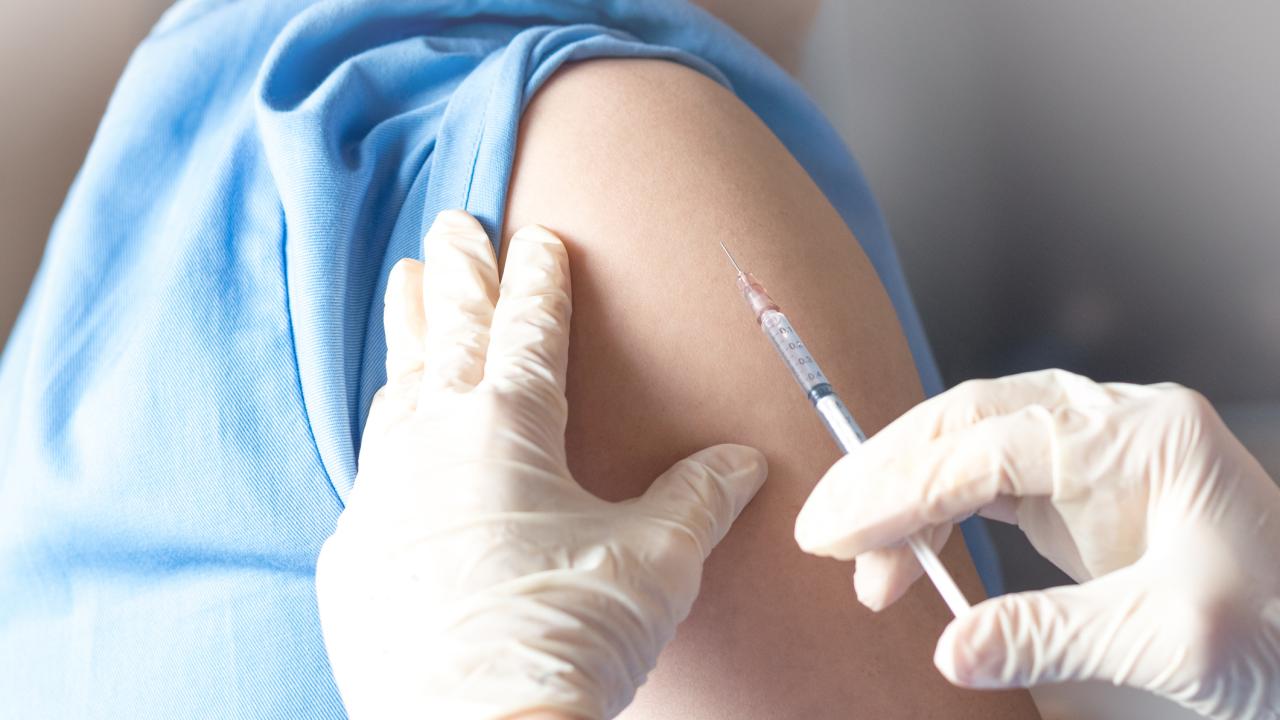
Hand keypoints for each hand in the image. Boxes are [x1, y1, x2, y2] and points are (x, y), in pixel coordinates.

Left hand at [315, 210, 766, 719]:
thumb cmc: (566, 635)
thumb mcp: (655, 561)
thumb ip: (697, 497)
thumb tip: (740, 460)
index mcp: (510, 426)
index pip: (531, 329)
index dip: (541, 279)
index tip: (539, 236)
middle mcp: (435, 441)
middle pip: (451, 333)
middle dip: (459, 273)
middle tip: (454, 224)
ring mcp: (385, 494)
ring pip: (398, 389)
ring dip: (409, 335)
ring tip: (404, 291)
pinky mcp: (356, 550)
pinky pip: (371, 471)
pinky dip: (386, 436)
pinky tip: (389, 436)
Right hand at [794, 369, 1279, 719]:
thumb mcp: (1167, 640)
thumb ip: (1047, 635)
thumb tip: (950, 648)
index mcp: (1141, 437)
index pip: (991, 448)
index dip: (905, 492)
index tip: (842, 535)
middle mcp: (1113, 427)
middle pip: (969, 424)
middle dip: (888, 476)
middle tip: (826, 533)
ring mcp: (1098, 455)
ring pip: (972, 445)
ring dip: (908, 495)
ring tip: (863, 563)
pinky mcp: (1087, 492)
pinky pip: (992, 482)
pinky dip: (941, 512)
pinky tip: (912, 549)